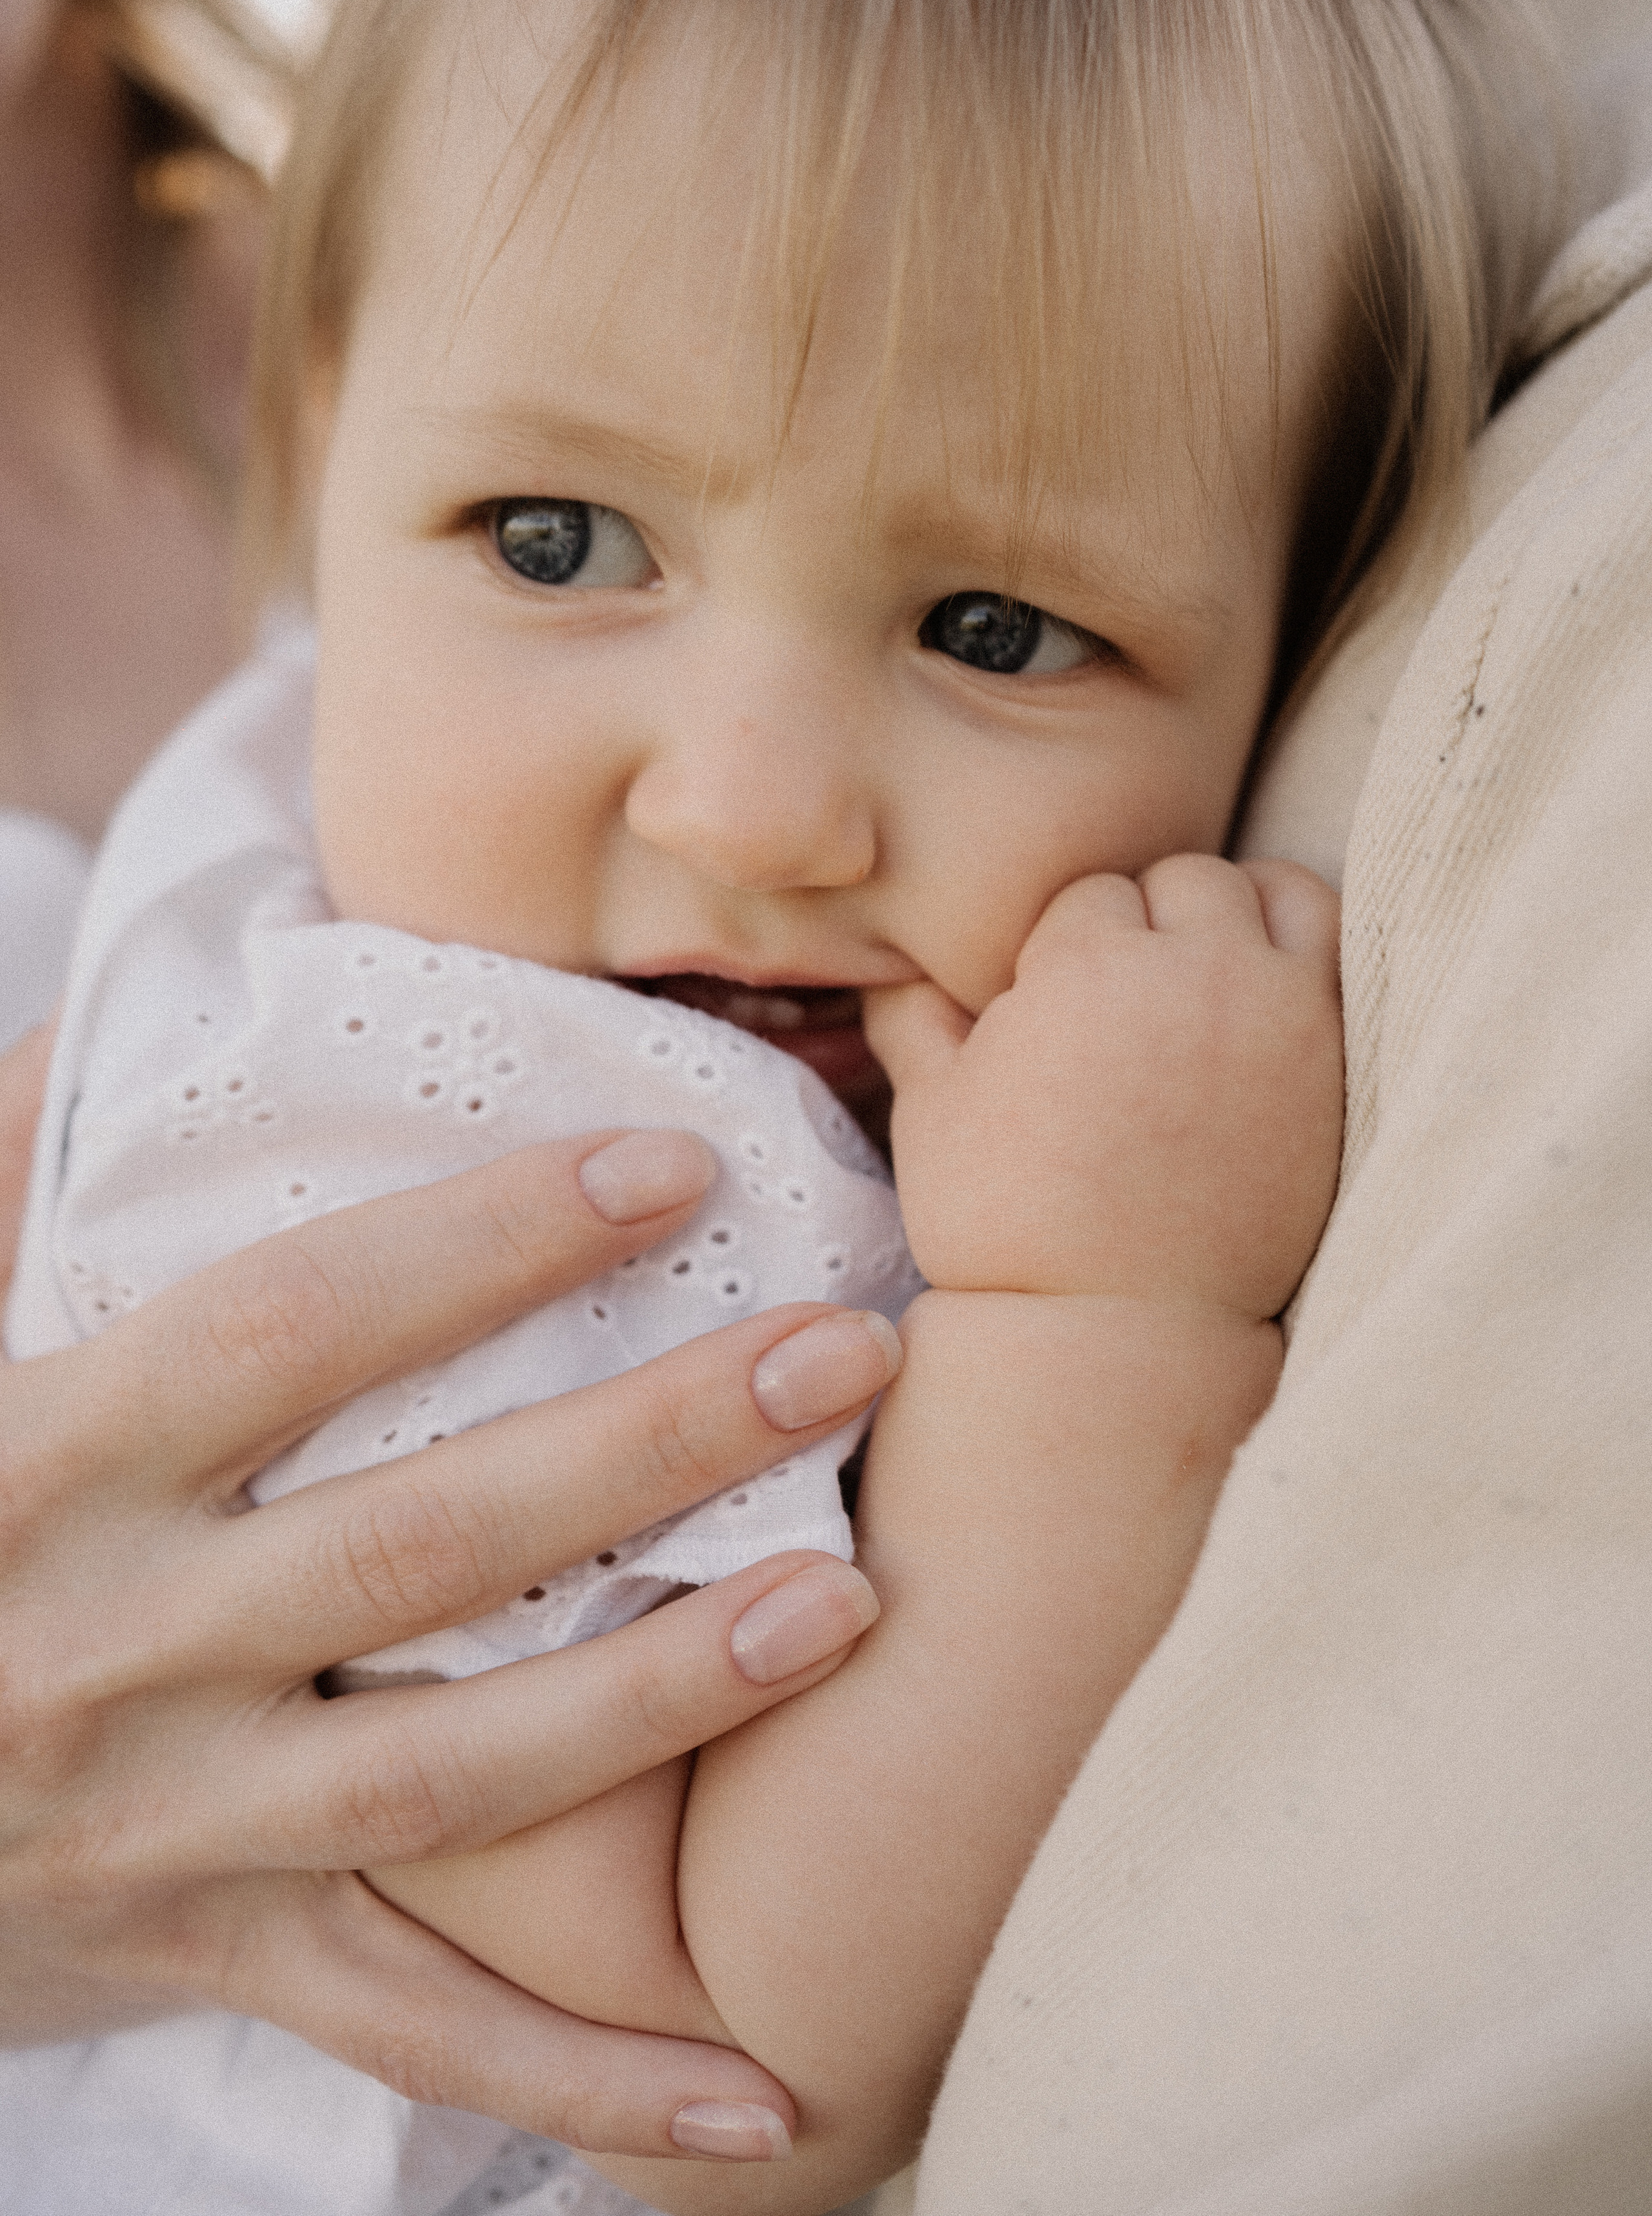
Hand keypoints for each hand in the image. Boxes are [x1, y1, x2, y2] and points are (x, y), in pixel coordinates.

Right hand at [0, 1043, 891, 2160]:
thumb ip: (18, 1180)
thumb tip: (118, 1028)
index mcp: (53, 1462)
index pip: (296, 1329)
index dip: (486, 1245)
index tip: (670, 1168)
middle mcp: (117, 1648)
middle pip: (419, 1541)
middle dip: (644, 1444)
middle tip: (838, 1354)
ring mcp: (170, 1825)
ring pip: (449, 1775)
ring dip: (661, 1699)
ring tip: (847, 1605)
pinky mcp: (208, 1957)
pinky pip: (415, 2034)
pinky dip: (589, 2082)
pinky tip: (768, 2099)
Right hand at [865, 856, 1342, 1316]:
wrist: (1119, 1329)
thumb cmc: (1008, 1221)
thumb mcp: (929, 1112)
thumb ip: (910, 1015)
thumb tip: (895, 961)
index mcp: (1090, 963)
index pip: (1090, 897)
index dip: (1064, 951)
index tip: (1056, 1008)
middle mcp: (1197, 967)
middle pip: (1185, 882)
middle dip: (1152, 923)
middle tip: (1127, 999)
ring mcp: (1281, 1010)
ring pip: (1279, 891)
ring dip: (1243, 912)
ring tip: (1209, 969)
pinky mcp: (1337, 1060)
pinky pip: (1341, 959)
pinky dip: (1304, 959)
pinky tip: (1263, 1005)